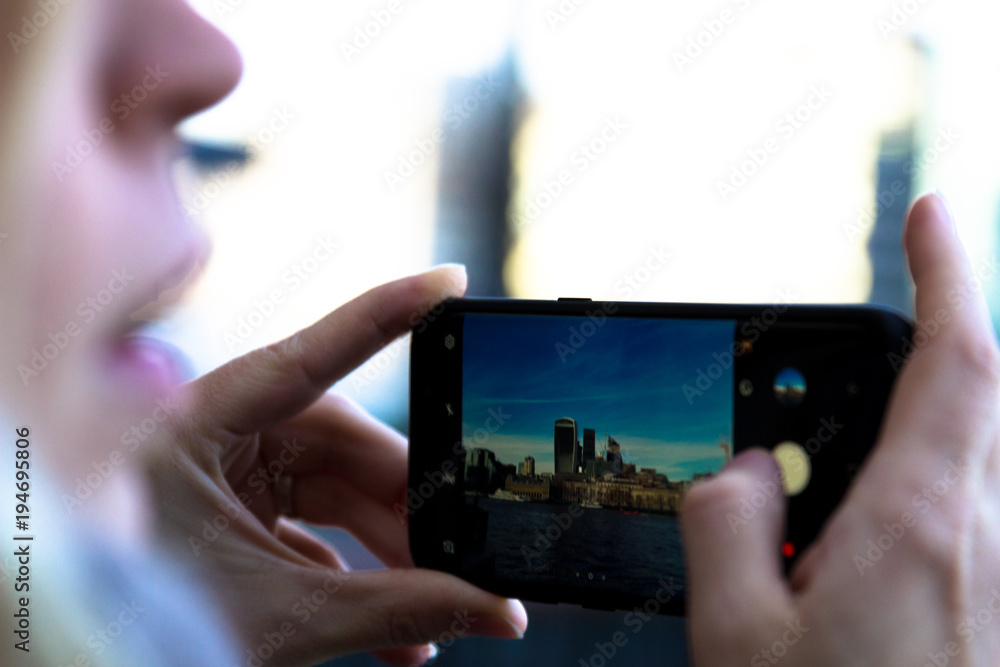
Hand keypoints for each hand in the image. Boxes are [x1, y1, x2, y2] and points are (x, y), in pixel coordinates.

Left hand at [145, 266, 526, 666]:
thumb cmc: (149, 636)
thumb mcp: (283, 619)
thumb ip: (397, 609)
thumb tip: (498, 610)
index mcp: (189, 433)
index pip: (307, 357)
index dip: (385, 316)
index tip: (449, 282)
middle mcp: (205, 439)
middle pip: (338, 446)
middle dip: (405, 508)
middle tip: (462, 551)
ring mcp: (218, 477)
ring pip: (330, 492)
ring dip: (386, 551)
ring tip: (436, 604)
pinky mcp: (228, 517)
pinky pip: (308, 529)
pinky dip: (352, 572)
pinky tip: (397, 624)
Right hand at [681, 193, 999, 664]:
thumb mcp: (736, 635)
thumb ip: (726, 521)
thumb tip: (743, 469)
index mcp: (920, 526)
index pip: (957, 359)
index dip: (947, 272)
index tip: (933, 212)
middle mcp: (983, 541)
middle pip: (974, 399)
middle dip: (922, 352)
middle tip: (841, 373)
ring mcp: (999, 579)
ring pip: (969, 461)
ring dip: (911, 433)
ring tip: (826, 488)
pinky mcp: (993, 609)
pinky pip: (965, 517)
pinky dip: (919, 492)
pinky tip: (851, 552)